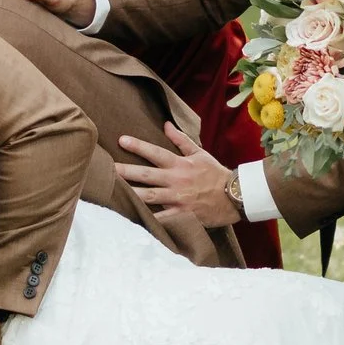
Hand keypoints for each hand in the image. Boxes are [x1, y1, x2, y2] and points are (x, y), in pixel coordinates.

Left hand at [116, 123, 243, 227]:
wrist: (234, 196)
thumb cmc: (216, 174)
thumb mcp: (200, 153)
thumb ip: (181, 140)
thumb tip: (166, 125)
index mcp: (180, 164)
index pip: (156, 152)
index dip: (138, 146)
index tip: (121, 140)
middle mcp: (176, 180)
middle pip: (147, 175)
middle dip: (127, 171)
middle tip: (109, 169)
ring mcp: (178, 199)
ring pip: (151, 197)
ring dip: (132, 194)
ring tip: (115, 193)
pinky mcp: (182, 215)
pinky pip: (162, 218)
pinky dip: (149, 219)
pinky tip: (133, 219)